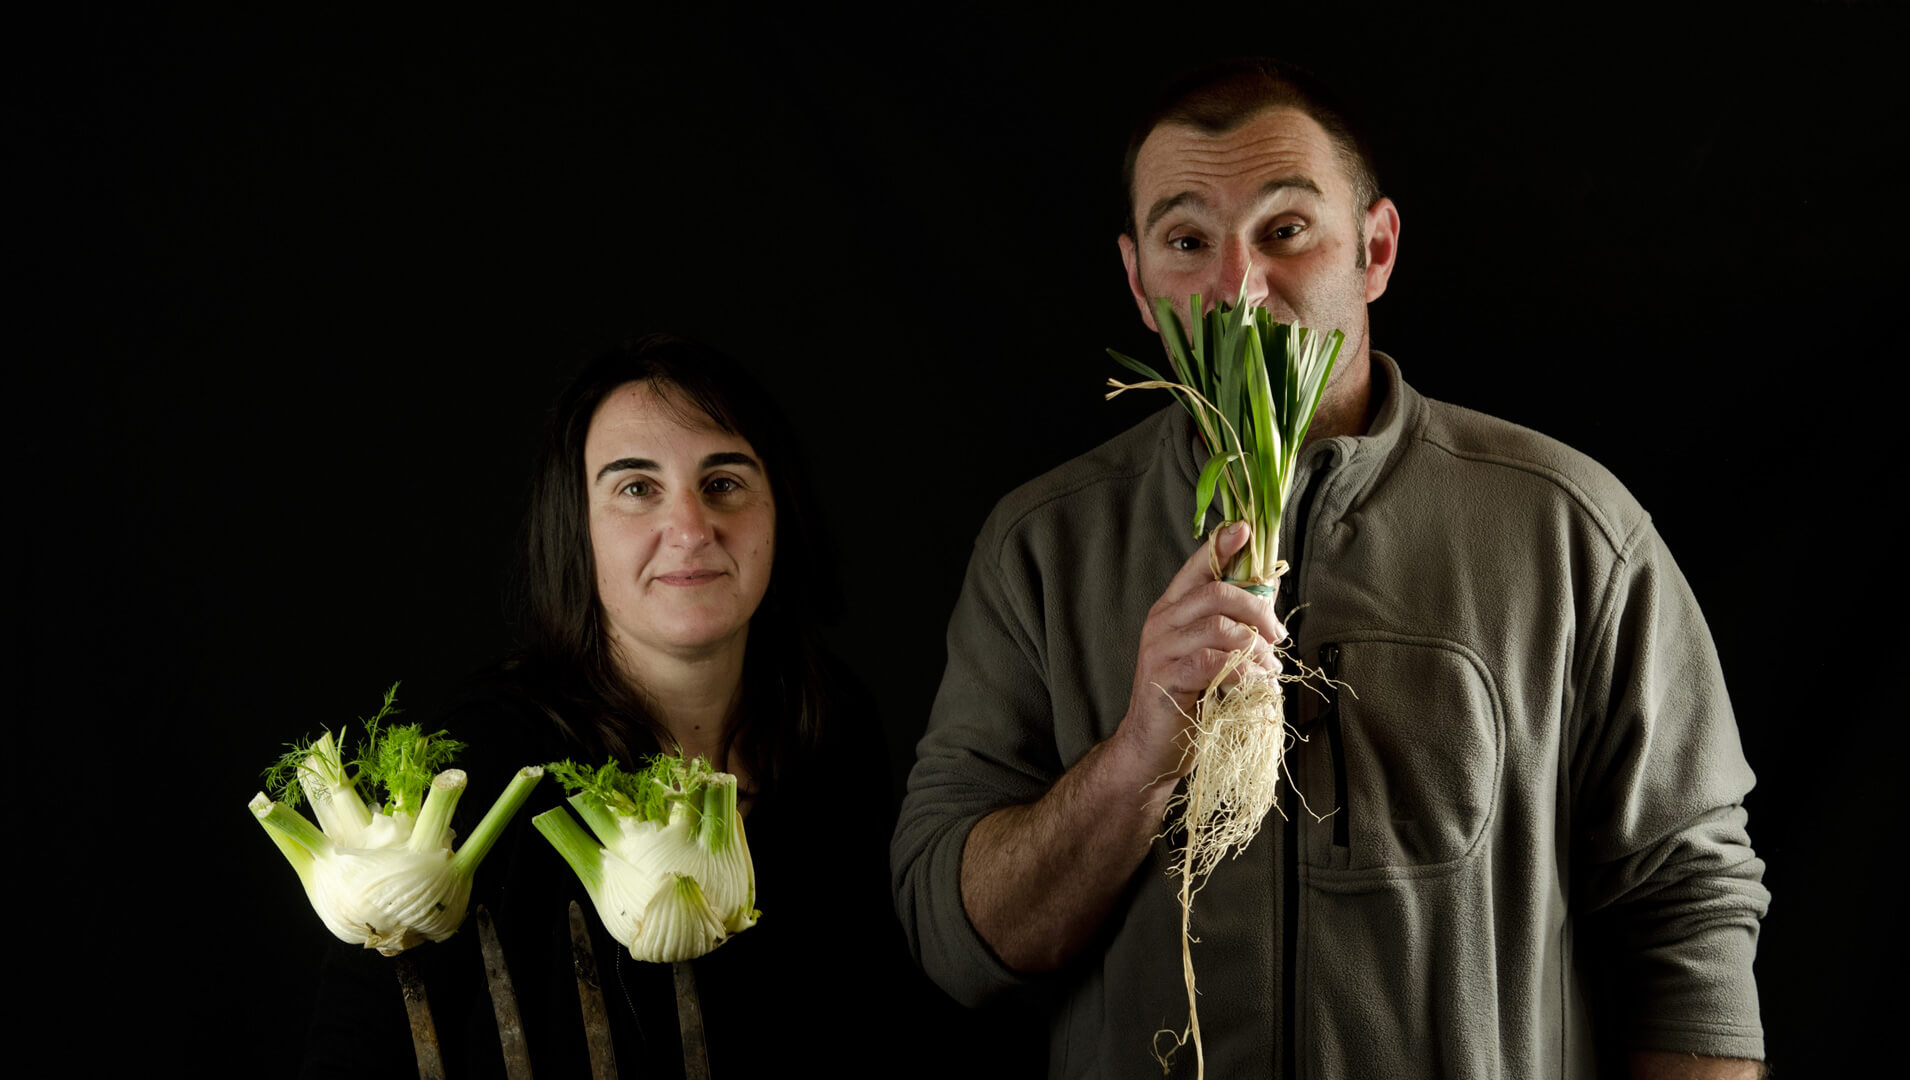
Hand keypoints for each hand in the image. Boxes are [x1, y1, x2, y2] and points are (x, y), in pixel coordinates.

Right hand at [1111, 522, 1286, 789]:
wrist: (1152, 749)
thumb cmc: (1188, 700)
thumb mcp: (1213, 654)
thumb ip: (1235, 623)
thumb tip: (1271, 588)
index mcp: (1172, 609)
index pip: (1197, 565)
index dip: (1222, 545)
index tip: (1245, 529)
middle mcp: (1162, 622)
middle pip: (1217, 592)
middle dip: (1258, 610)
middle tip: (1278, 636)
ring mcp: (1161, 649)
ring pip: (1220, 627)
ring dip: (1256, 649)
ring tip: (1270, 672)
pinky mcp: (1166, 677)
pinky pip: (1213, 662)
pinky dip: (1243, 673)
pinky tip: (1255, 687)